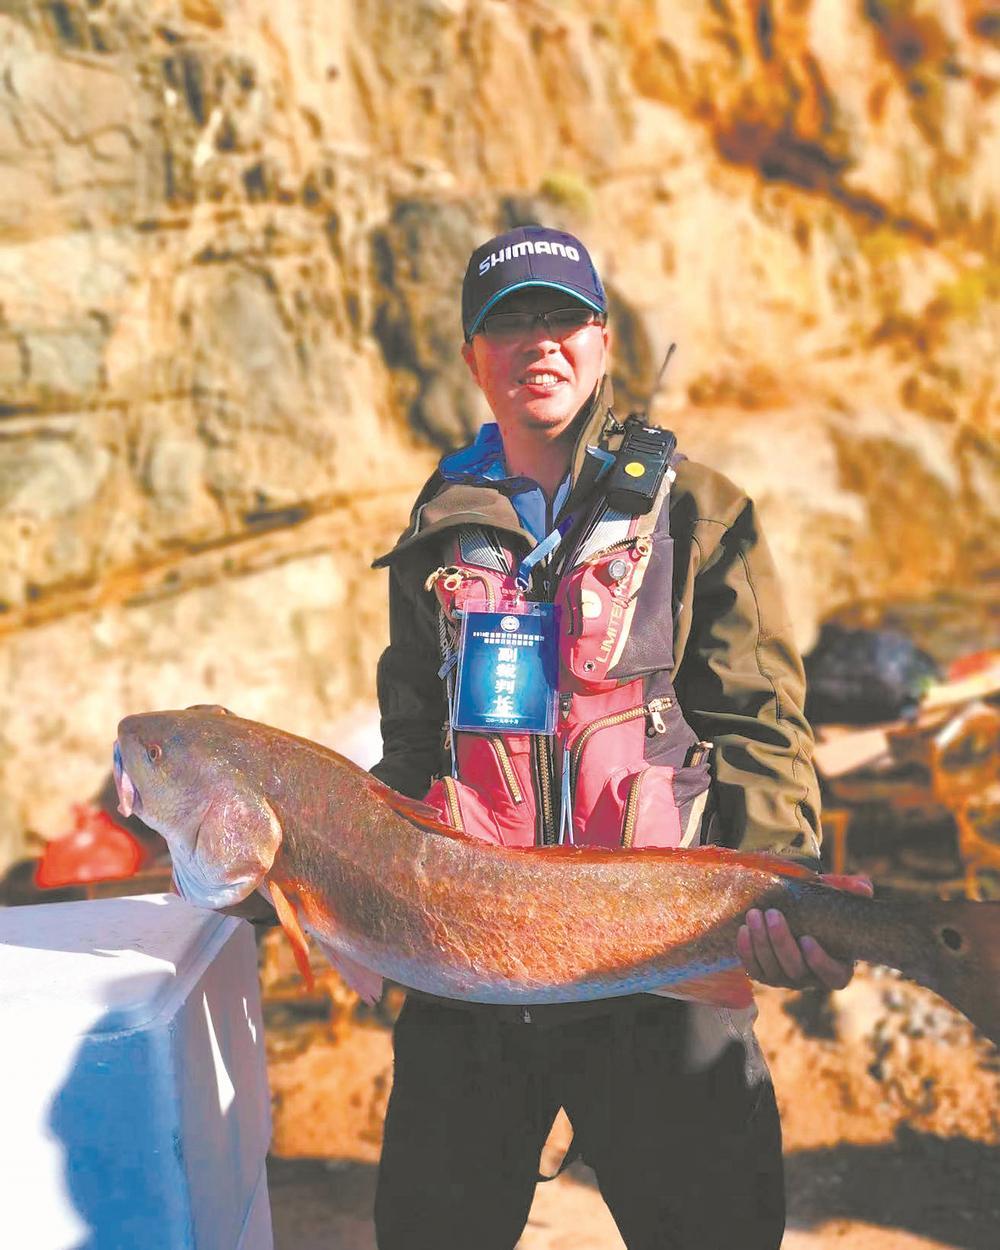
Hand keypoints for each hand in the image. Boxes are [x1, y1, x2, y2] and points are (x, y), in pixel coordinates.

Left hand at [737, 874, 873, 990]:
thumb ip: (853, 892)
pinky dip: (747, 952)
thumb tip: (863, 885)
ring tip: (754, 915)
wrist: (799, 916)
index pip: (832, 975)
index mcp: (838, 968)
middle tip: (772, 913)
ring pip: (773, 971)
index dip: (820, 961)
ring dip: (761, 943)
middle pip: (796, 970)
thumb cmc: (824, 911)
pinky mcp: (767, 975)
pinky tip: (743, 930)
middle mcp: (812, 979)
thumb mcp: (840, 900)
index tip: (807, 939)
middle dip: (781, 942)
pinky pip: (755, 970)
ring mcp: (788, 980)